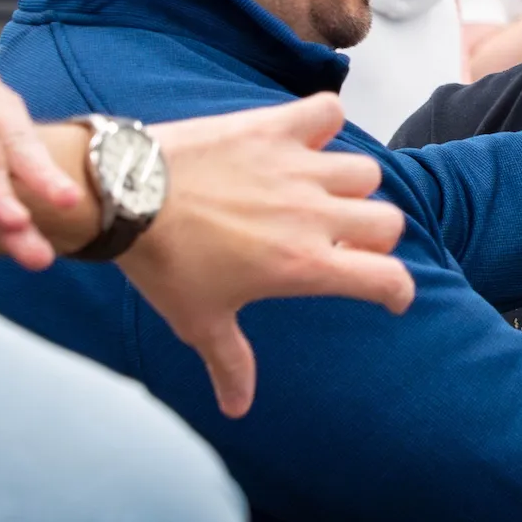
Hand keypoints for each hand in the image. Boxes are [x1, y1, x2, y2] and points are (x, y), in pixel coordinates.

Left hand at [124, 93, 412, 418]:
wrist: (123, 197)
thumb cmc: (163, 263)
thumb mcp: (199, 320)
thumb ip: (230, 363)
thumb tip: (238, 409)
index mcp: (305, 266)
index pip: (388, 277)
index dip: (398, 290)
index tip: (388, 294)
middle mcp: (314, 216)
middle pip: (388, 220)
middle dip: (373, 236)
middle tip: (343, 241)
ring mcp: (297, 168)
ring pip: (364, 172)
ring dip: (351, 185)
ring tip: (323, 193)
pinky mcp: (274, 129)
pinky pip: (326, 112)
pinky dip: (324, 122)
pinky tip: (307, 138)